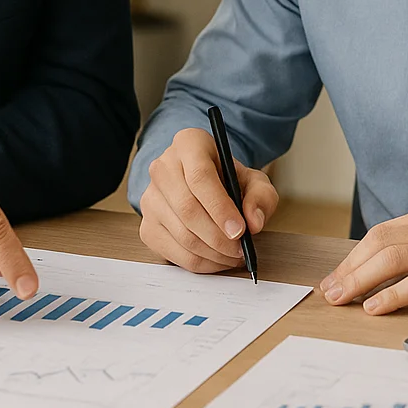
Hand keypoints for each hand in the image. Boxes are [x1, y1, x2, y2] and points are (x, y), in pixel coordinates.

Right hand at [139, 127, 278, 272]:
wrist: (205, 186)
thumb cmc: (228, 180)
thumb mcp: (254, 180)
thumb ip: (261, 196)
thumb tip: (253, 222)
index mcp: (188, 144)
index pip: (200, 178)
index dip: (220, 208)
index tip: (240, 231)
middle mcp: (162, 167)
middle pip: (188, 209)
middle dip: (219, 237)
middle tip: (241, 250)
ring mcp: (150, 198)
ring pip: (181, 234)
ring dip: (213, 253)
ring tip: (234, 255)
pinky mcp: (147, 226)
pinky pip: (173, 253)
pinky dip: (200, 263)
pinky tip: (217, 259)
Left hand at [318, 200, 407, 313]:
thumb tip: (384, 259)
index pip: (382, 232)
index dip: (354, 256)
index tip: (336, 275)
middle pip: (380, 243)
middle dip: (349, 269)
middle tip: (329, 291)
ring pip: (393, 260)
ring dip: (360, 281)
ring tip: (342, 299)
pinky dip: (392, 295)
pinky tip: (376, 306)